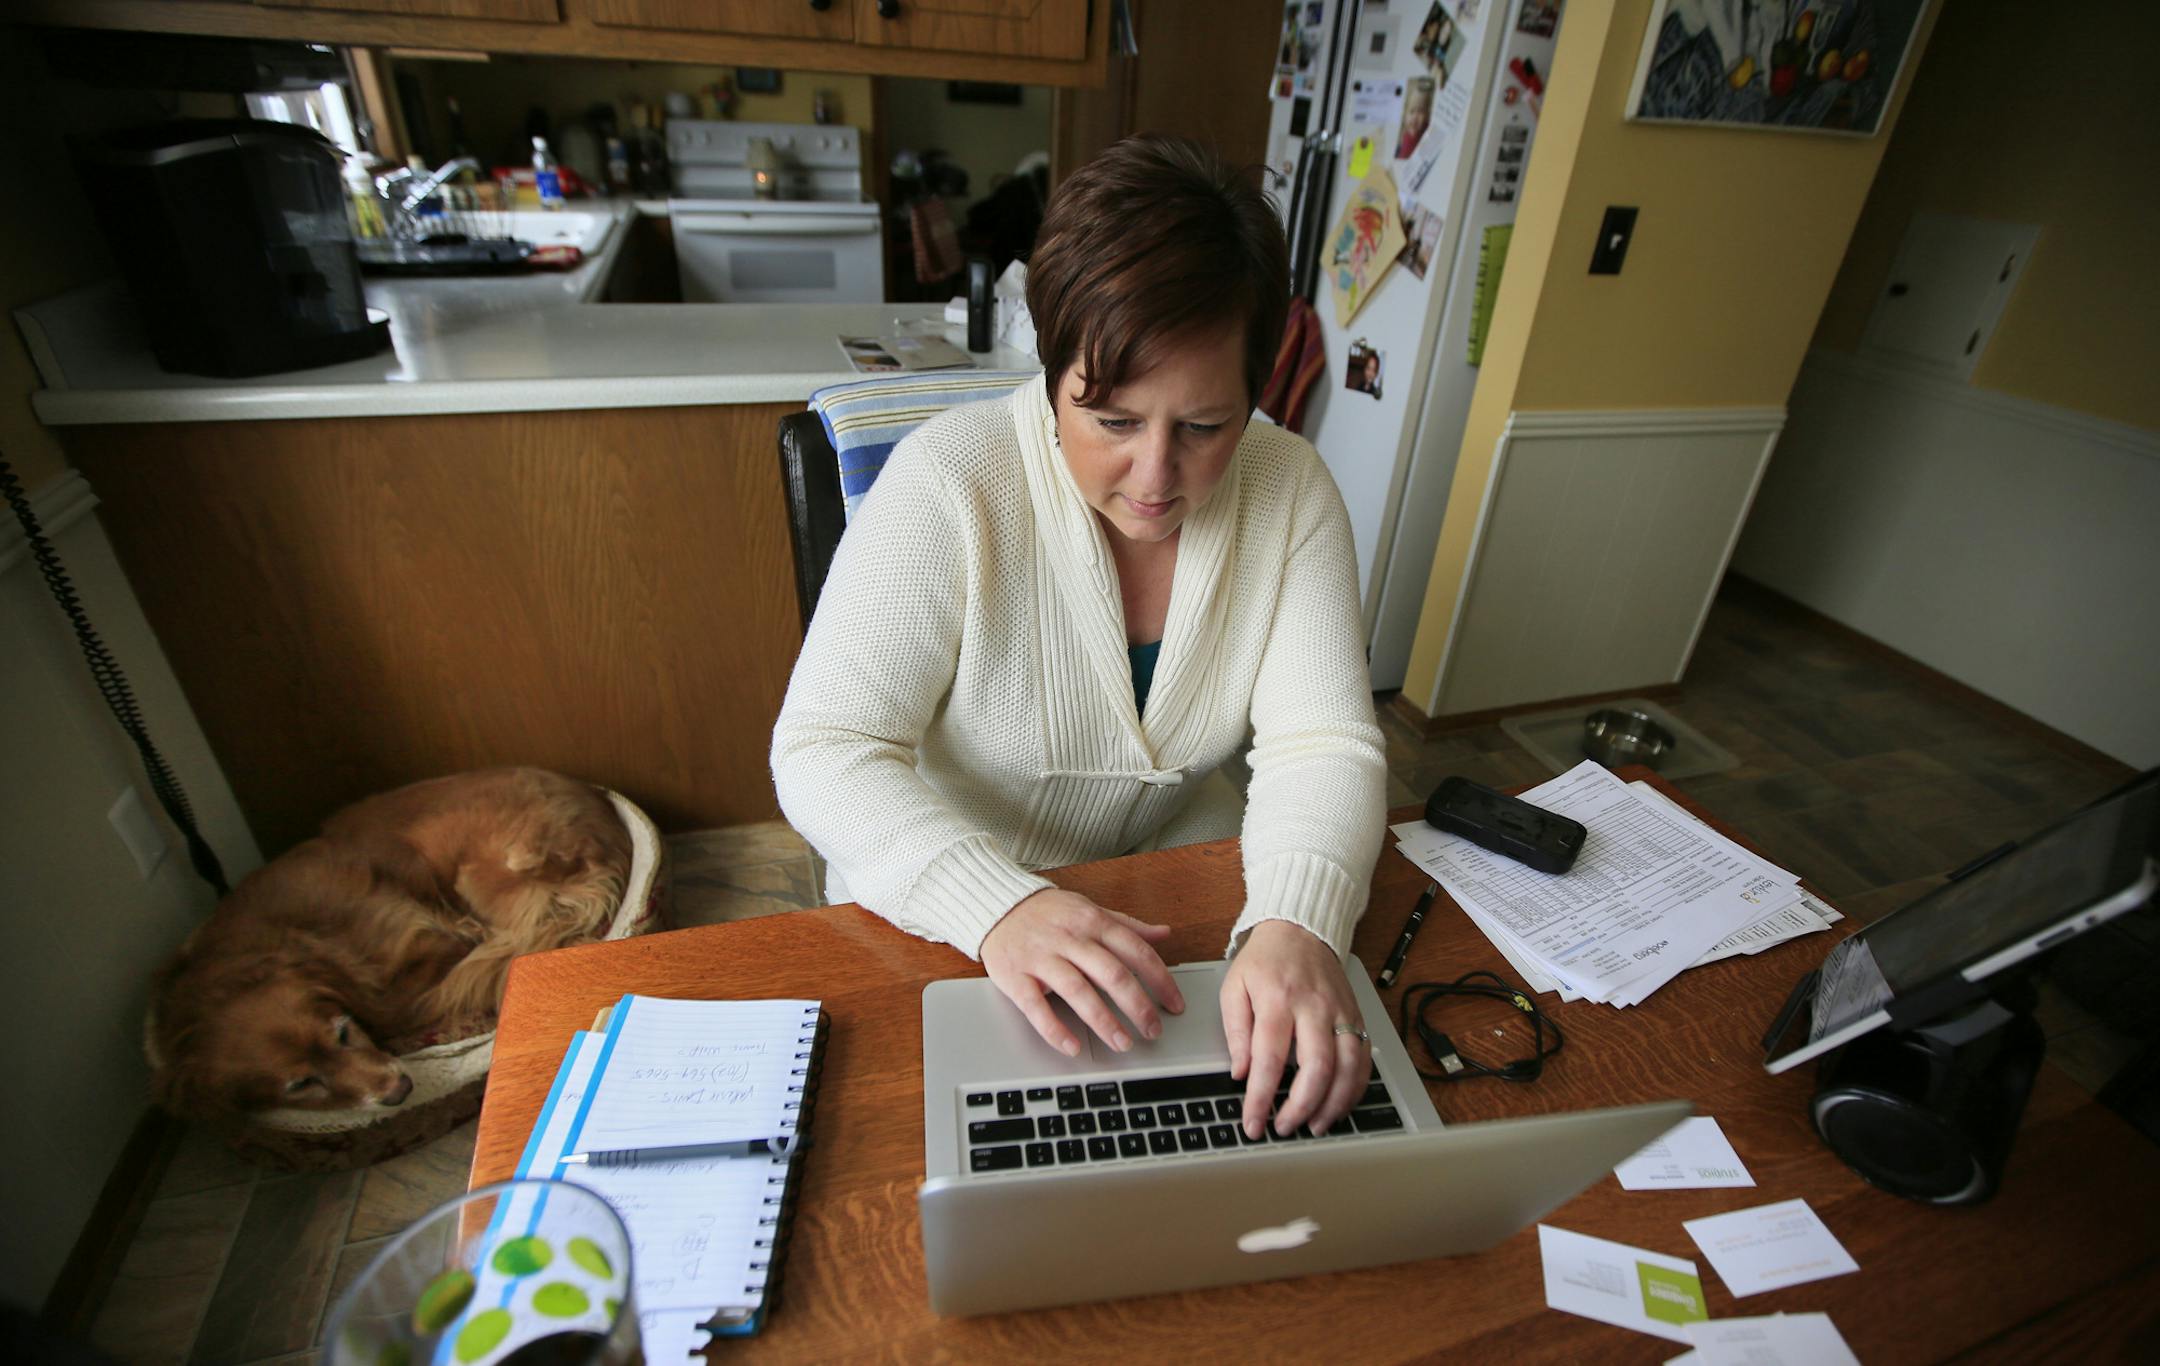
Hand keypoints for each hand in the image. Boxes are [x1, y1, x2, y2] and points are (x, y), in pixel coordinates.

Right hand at [980, 888, 1185, 1057]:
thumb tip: (1164, 933)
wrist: (997, 906)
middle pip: (1112, 974)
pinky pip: (1036, 1007)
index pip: (1136, 951)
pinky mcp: (1016, 977)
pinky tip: (1072, 1046)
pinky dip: (1055, 1029)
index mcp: (1093, 922)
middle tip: (1153, 1031)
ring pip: (1078, 991)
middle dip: (1137, 1006)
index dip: (1160, 980)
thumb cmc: (1048, 912)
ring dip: (1103, 1021)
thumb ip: (1127, 925)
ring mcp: (1042, 958)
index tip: (1174, 1004)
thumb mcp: (1090, 910)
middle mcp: (1070, 939)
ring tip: (1122, 1043)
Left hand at [1221, 920, 1367, 1138]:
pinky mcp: (1357, 1015)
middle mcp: (1313, 1006)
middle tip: (1286, 1127)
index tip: (1254, 1123)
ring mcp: (1340, 1011)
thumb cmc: (1264, 961)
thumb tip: (1241, 1072)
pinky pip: (1364, 1058)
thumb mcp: (1234, 986)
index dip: (1261, 1097)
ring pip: (1348, 1066)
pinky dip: (1355, 1088)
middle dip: (1302, 1106)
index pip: (1270, 1058)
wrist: (1300, 929)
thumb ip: (1235, 1030)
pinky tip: (1340, 1105)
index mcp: (1277, 999)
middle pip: (1317, 1066)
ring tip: (1316, 1126)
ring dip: (1334, 1103)